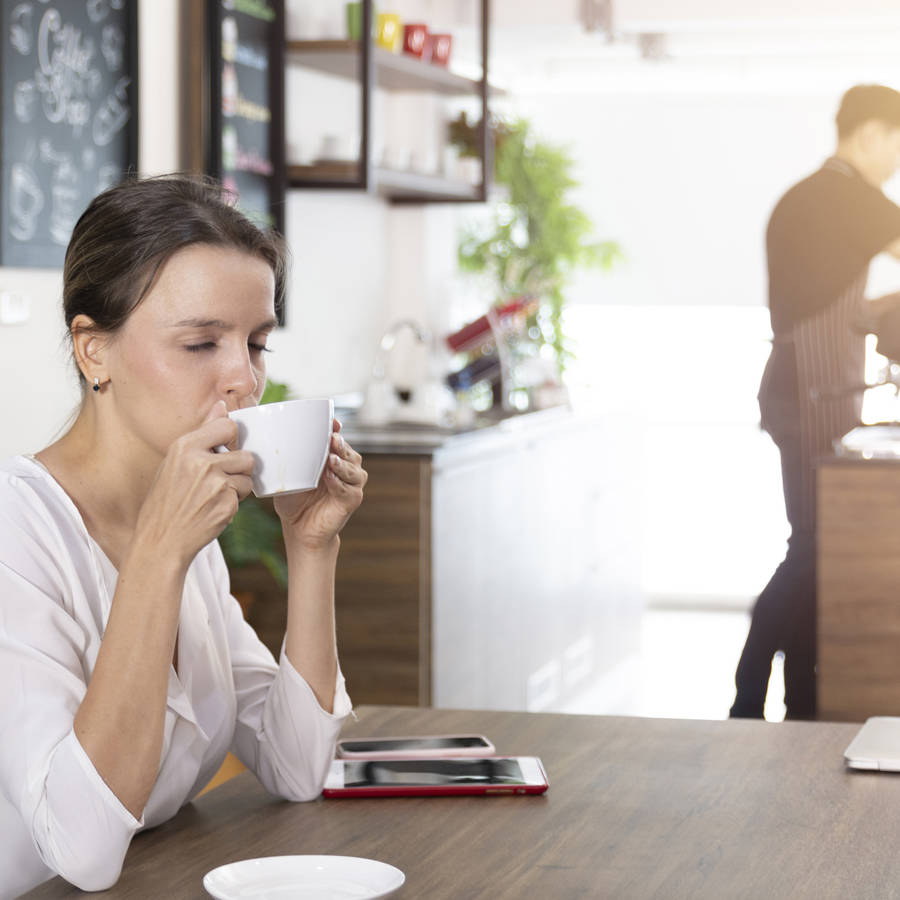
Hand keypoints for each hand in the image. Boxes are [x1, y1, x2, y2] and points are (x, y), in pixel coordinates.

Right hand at [134, 401, 254, 568]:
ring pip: (248, 477)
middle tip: (221, 481)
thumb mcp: (175, 462)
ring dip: (238, 487)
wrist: (160, 540)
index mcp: (185, 446)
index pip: (228, 426)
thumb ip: (202, 435)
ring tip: (216, 496)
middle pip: (246, 455)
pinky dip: (234, 504)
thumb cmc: (166, 500)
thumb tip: (223, 406)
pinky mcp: (227, 503)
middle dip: (239, 469)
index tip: (225, 451)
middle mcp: (201, 461)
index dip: (232, 440)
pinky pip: (243, 497)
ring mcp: (216, 483)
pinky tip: (213, 510)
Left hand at [273, 420, 366, 549]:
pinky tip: (330, 478)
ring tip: (331, 460)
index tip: (331, 423)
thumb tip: (268, 438)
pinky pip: (350, 490)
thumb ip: (287, 459)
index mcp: (331, 458)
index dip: (336, 429)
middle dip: (341, 445)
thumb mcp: (288, 475)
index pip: (337, 439)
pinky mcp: (352, 500)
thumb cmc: (293, 500)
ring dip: (343, 463)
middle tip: (332, 439)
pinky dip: (340, 483)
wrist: (298, 528)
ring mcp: (351, 484)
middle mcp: (345, 468)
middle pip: (349, 452)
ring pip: (354, 469)